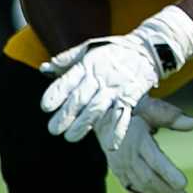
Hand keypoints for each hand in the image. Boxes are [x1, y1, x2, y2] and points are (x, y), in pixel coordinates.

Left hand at [41, 35, 160, 145]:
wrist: (147, 49)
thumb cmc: (114, 50)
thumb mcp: (89, 47)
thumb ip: (67, 59)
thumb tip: (45, 68)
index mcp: (87, 66)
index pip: (68, 81)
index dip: (56, 94)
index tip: (46, 107)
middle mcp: (100, 77)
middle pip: (80, 98)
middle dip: (66, 115)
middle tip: (54, 129)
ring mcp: (115, 88)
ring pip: (98, 108)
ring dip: (84, 124)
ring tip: (71, 137)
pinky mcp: (131, 97)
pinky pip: (123, 115)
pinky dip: (118, 130)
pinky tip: (111, 144)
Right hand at [100, 97, 192, 192]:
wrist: (104, 117)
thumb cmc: (134, 110)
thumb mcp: (151, 107)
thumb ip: (172, 116)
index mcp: (136, 137)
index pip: (153, 159)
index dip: (167, 172)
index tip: (183, 184)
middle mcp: (126, 154)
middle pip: (147, 177)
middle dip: (166, 190)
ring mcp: (120, 165)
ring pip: (140, 185)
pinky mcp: (118, 171)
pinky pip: (131, 188)